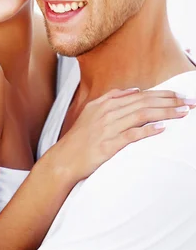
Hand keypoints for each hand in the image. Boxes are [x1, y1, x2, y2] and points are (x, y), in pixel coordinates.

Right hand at [50, 88, 194, 181]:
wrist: (65, 159)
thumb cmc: (80, 138)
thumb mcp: (92, 111)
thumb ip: (112, 98)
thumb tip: (134, 90)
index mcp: (106, 103)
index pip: (141, 95)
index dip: (162, 94)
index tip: (180, 96)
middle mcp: (108, 113)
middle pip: (144, 103)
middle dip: (170, 101)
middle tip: (189, 102)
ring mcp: (108, 128)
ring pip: (141, 115)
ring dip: (164, 113)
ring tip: (182, 112)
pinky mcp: (109, 145)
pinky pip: (132, 135)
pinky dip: (148, 130)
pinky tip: (162, 128)